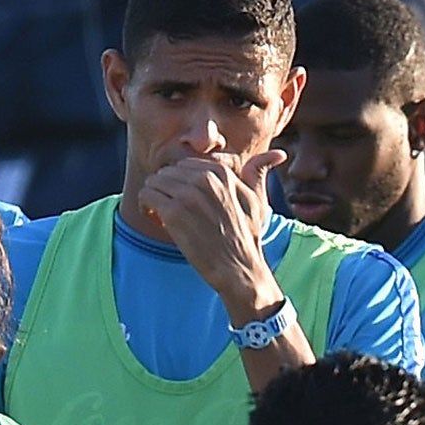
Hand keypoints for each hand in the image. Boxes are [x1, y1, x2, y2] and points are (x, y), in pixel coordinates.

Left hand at [137, 150, 286, 321]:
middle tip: (173, 210)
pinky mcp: (174, 214)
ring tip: (163, 215)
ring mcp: (188, 196)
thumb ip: (257, 174)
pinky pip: (146, 196)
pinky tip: (157, 220)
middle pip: (167, 171)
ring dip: (155, 197)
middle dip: (166, 189)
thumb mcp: (257, 202)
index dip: (182, 183)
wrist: (238, 270)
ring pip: (154, 181)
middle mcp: (204, 180)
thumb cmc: (246, 238)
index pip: (185, 165)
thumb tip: (278, 154)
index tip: (185, 201)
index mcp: (222, 173)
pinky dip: (146, 207)